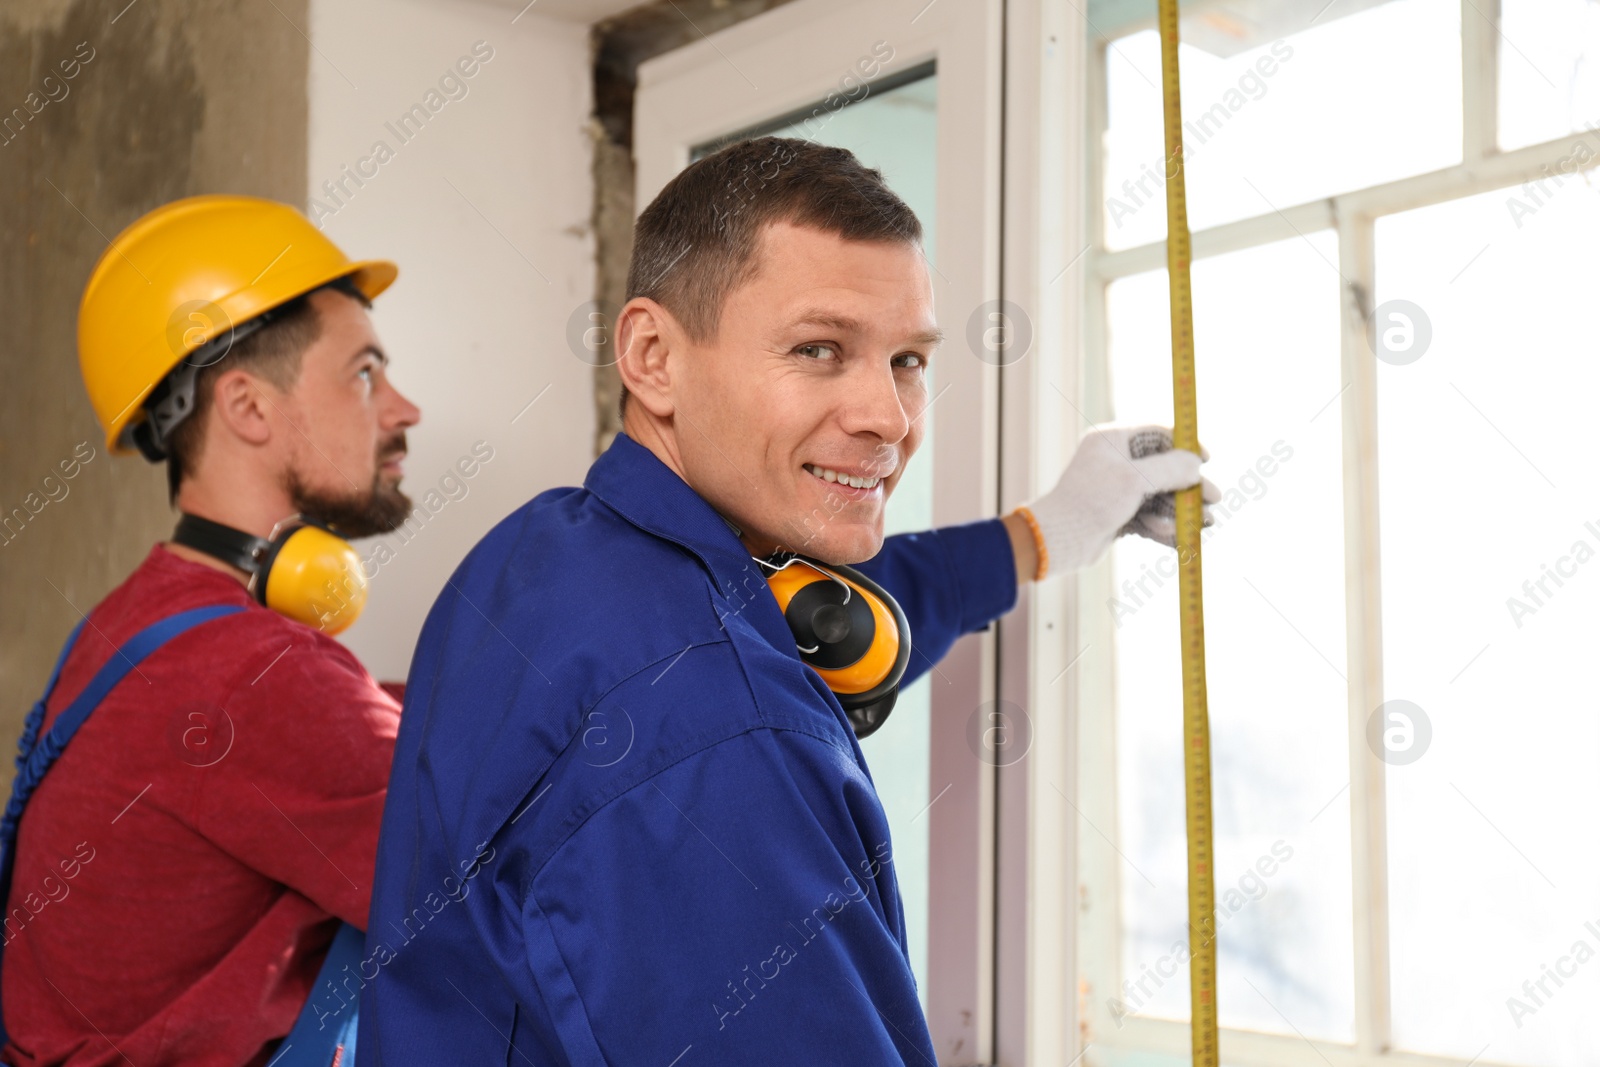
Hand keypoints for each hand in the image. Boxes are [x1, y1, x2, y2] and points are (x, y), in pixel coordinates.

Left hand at [1017, 424, 1218, 577]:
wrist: (1058, 540)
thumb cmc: (1091, 502)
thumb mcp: (1134, 480)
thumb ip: (1169, 468)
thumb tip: (1198, 463)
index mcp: (1112, 440)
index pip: (1157, 434)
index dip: (1184, 446)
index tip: (1206, 459)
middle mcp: (1114, 461)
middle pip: (1163, 468)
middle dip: (1189, 486)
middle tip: (1214, 499)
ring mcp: (1115, 489)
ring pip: (1158, 496)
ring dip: (1180, 510)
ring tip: (1204, 524)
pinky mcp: (1116, 514)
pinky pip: (1148, 516)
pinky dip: (1164, 527)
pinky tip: (1182, 539)